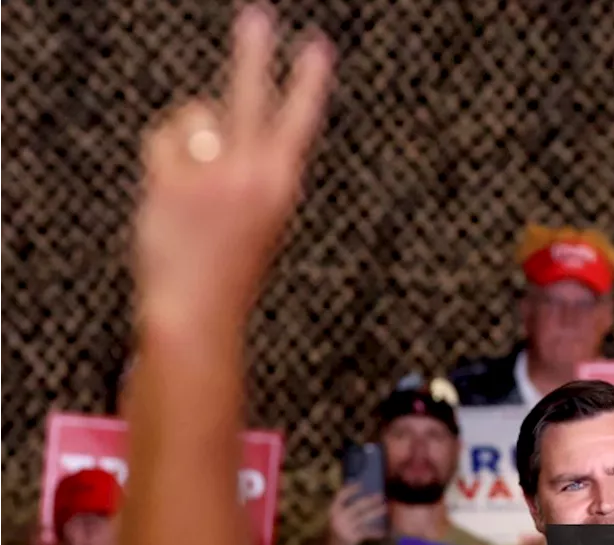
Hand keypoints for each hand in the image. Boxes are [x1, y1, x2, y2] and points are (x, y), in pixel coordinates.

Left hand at [133, 4, 333, 329]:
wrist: (198, 312)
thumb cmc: (230, 270)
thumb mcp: (257, 217)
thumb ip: (245, 168)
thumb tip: (208, 118)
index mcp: (283, 185)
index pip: (301, 119)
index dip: (310, 80)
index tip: (317, 45)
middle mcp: (252, 174)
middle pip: (251, 95)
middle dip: (254, 52)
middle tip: (257, 17)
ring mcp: (212, 175)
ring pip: (195, 116)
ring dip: (188, 138)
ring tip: (191, 183)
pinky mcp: (174, 181)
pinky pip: (163, 140)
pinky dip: (161, 159)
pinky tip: (169, 194)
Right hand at [324, 484, 386, 544]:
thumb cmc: (333, 538)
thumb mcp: (335, 523)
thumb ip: (343, 513)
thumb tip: (359, 502)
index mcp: (332, 512)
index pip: (340, 496)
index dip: (350, 489)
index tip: (359, 484)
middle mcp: (338, 518)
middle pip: (356, 505)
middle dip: (369, 500)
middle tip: (380, 495)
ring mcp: (345, 528)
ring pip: (364, 517)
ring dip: (375, 512)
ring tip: (385, 507)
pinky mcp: (352, 537)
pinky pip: (367, 532)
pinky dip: (375, 532)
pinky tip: (383, 532)